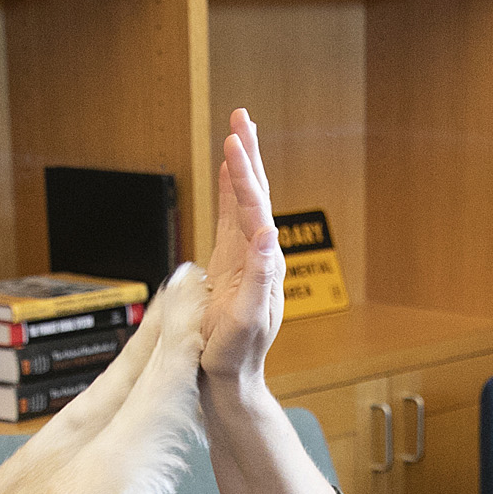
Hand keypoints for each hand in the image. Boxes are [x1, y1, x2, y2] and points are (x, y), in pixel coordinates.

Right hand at [201, 109, 285, 385]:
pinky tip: (227, 172)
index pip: (254, 209)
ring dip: (241, 166)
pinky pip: (230, 217)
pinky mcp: (231, 263)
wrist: (231, 377)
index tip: (233, 142)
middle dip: (247, 155)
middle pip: (254, 195)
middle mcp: (258, 255)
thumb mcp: (246, 320)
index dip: (242, 175)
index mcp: (262, 264)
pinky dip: (229, 190)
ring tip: (237, 130)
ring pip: (244, 201)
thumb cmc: (236, 355)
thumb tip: (266, 235)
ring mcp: (245, 257)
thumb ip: (257, 278)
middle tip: (241, 116)